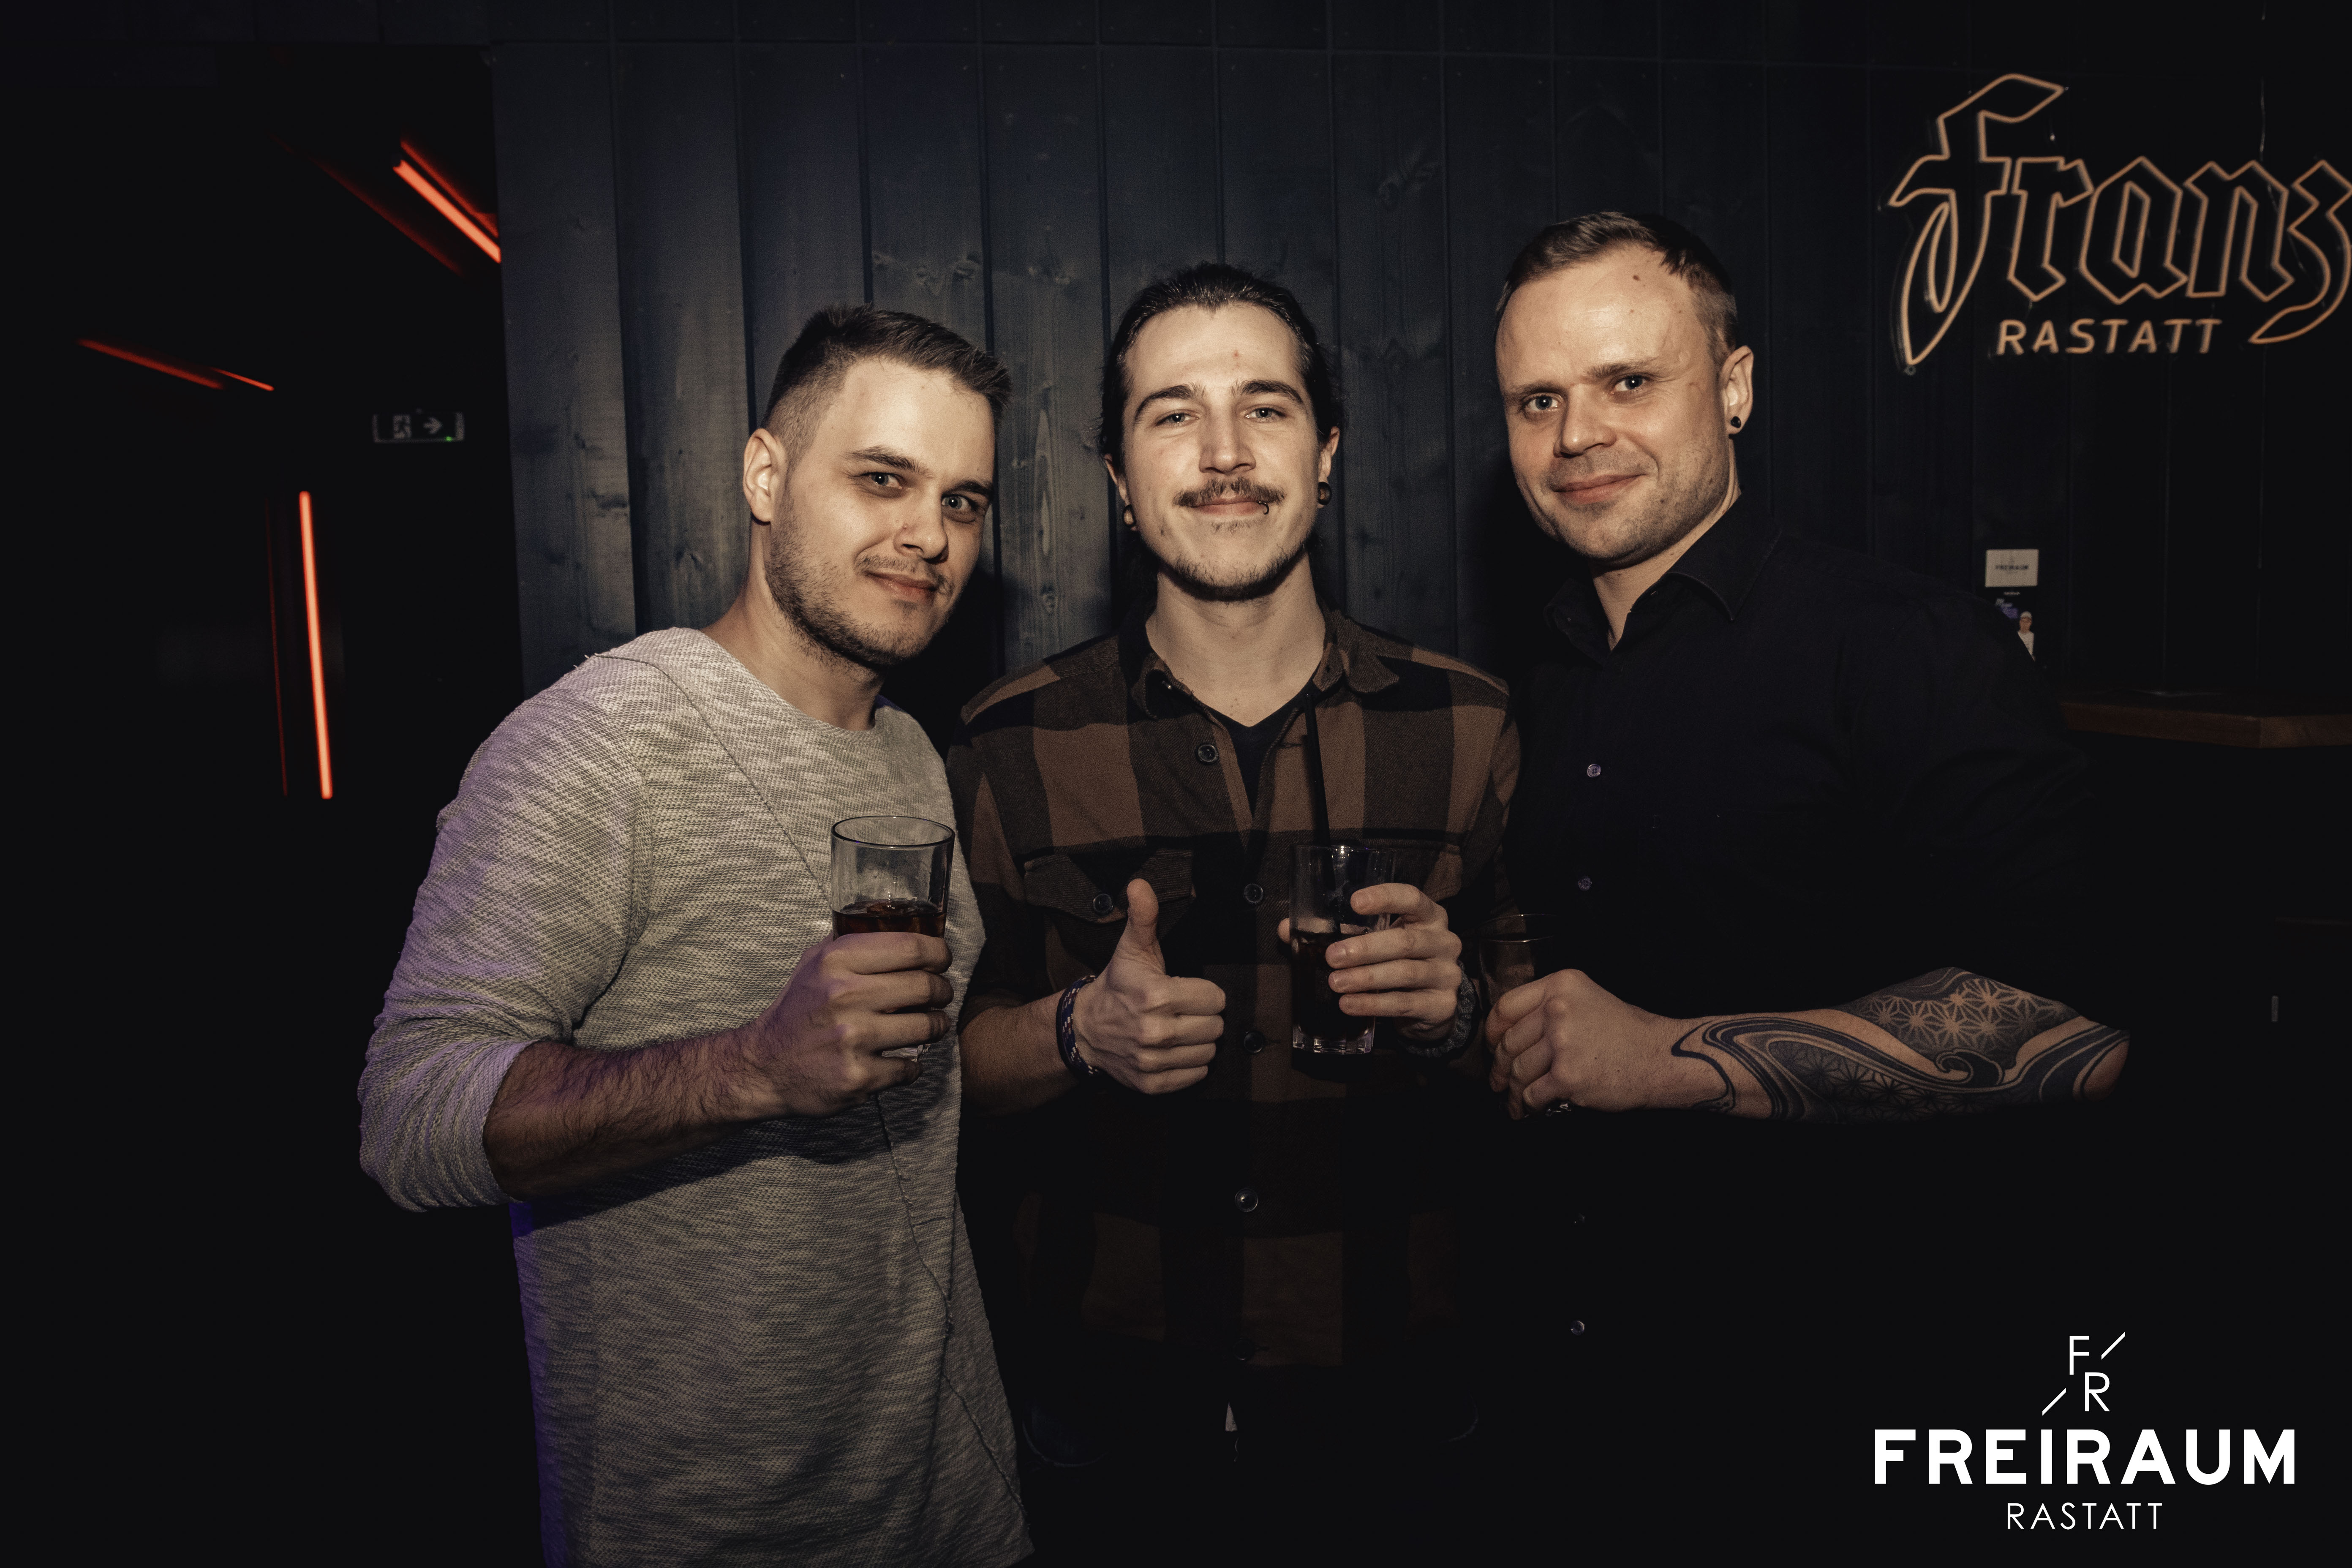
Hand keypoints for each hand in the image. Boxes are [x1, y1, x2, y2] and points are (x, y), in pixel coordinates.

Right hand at [737, 932, 952, 1115]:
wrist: (763, 1066)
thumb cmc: (796, 1012)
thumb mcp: (813, 965)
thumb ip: (849, 942)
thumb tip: (894, 922)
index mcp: (835, 962)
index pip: (911, 947)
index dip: (939, 953)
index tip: (942, 959)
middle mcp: (844, 996)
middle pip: (926, 986)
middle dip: (942, 990)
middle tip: (940, 994)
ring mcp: (852, 1039)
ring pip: (926, 1026)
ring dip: (936, 1025)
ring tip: (930, 1024)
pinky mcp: (858, 1076)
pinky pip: (910, 1066)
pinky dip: (912, 1064)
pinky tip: (901, 1058)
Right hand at [1071, 879, 1226, 1094]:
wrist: (1086, 1030)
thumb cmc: (1118, 986)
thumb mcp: (1131, 949)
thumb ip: (1143, 917)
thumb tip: (1140, 884)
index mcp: (1156, 996)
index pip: (1216, 999)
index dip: (1205, 994)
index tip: (1187, 991)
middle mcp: (1155, 1031)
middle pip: (1215, 1027)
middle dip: (1203, 1017)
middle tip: (1184, 1011)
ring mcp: (1152, 1061)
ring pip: (1208, 1053)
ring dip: (1198, 1041)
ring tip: (1179, 1029)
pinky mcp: (1151, 1084)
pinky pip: (1195, 1076)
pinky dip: (1190, 1065)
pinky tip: (1174, 1050)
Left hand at [1278, 883, 1462, 1038]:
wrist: (1430, 1004)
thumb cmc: (1395, 961)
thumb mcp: (1374, 940)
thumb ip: (1337, 932)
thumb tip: (1287, 929)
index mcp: (1428, 916)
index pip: (1412, 897)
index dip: (1385, 898)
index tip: (1355, 903)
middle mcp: (1443, 941)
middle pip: (1404, 941)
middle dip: (1365, 949)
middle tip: (1332, 957)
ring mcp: (1447, 974)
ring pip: (1405, 973)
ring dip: (1366, 978)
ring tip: (1335, 984)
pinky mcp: (1442, 1005)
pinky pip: (1405, 1003)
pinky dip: (1374, 1004)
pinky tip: (1349, 1005)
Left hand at [1483, 968, 1710, 1118]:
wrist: (1660, 1058)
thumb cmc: (1626, 1032)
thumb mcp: (1587, 999)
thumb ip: (1550, 1006)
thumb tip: (1509, 1032)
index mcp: (1560, 986)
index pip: (1506, 1006)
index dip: (1492, 1031)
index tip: (1492, 1046)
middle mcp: (1558, 1010)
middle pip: (1509, 1042)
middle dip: (1499, 1066)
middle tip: (1498, 1081)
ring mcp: (1563, 1043)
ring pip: (1518, 1071)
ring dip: (1512, 1091)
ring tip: (1514, 1100)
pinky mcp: (1568, 1075)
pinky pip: (1532, 1094)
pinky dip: (1526, 1106)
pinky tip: (1528, 1111)